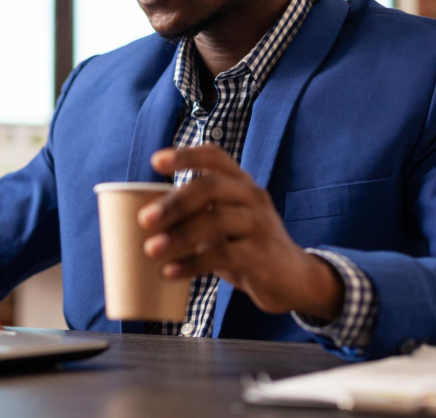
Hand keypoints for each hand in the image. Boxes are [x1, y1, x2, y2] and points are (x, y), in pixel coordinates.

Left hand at [139, 145, 344, 319]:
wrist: (292, 279)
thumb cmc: (247, 246)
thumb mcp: (226, 223)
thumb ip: (197, 215)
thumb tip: (143, 221)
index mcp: (240, 182)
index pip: (215, 156)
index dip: (186, 155)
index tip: (155, 161)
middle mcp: (252, 196)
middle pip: (210, 187)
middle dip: (174, 202)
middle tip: (144, 220)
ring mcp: (260, 224)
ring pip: (216, 221)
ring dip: (179, 236)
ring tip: (150, 250)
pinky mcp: (262, 254)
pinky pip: (223, 255)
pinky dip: (192, 264)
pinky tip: (170, 272)